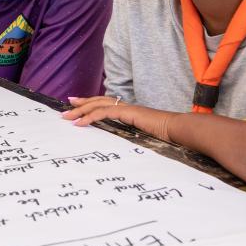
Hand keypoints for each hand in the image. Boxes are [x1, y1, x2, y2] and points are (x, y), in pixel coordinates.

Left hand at [61, 96, 177, 142]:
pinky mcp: (128, 112)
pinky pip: (105, 113)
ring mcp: (127, 108)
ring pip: (98, 105)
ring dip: (81, 110)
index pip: (106, 103)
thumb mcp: (144, 135)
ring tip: (68, 116)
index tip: (77, 105)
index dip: (91, 103)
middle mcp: (126, 106)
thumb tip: (122, 144)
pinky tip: (80, 123)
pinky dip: (90, 117)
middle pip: (99, 101)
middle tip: (67, 106)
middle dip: (82, 103)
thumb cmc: (165, 135)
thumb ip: (133, 135)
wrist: (178, 129)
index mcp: (129, 111)